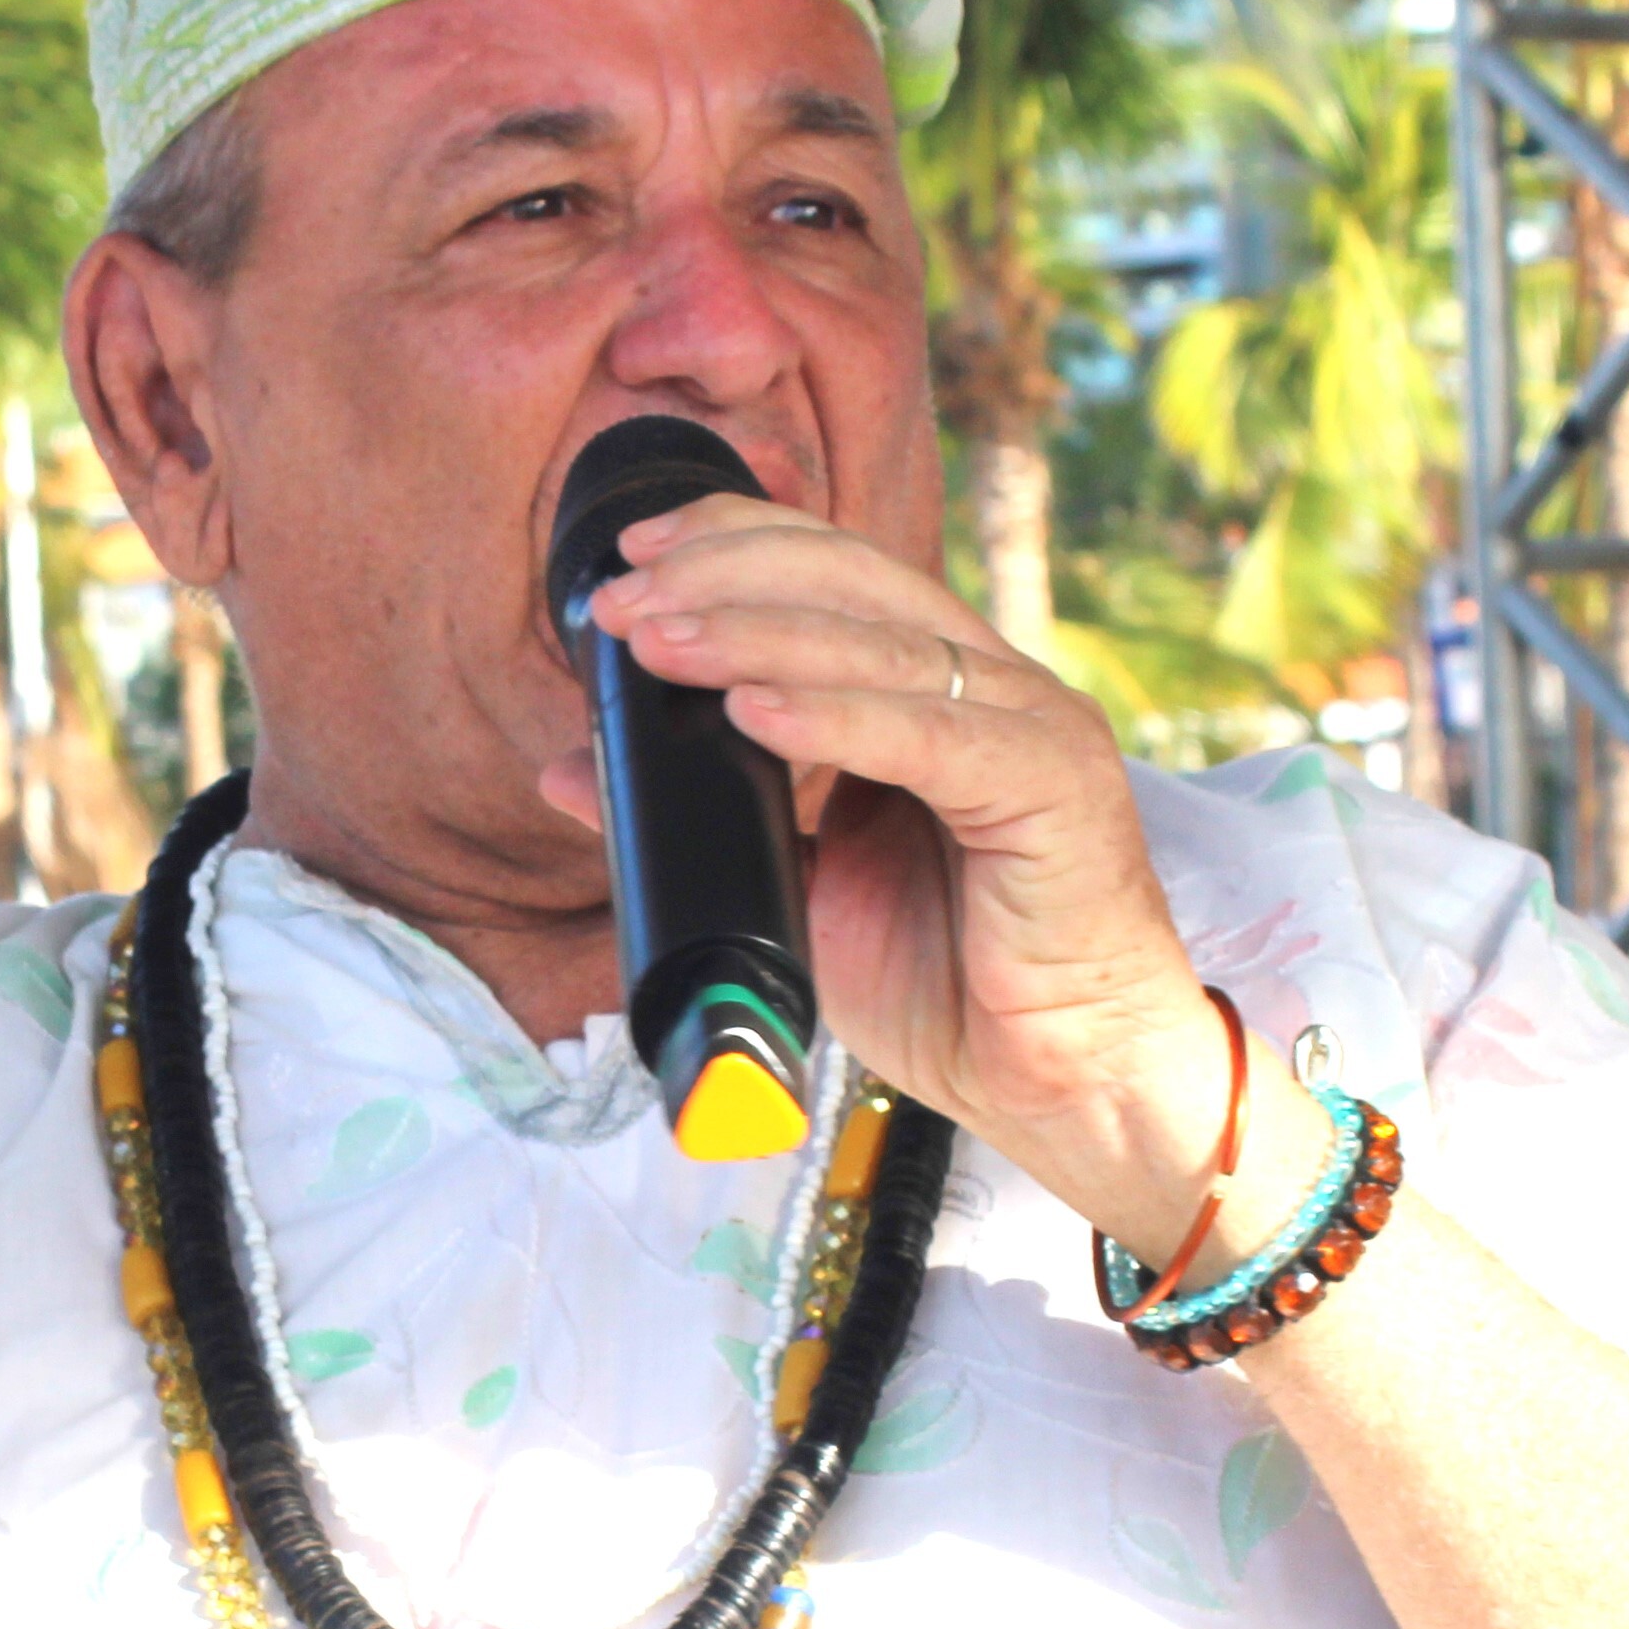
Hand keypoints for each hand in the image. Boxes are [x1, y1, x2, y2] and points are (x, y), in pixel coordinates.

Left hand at [555, 502, 1225, 1245]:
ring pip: (883, 648)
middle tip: (625, 600)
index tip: (631, 554)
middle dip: (724, 578)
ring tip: (660, 641)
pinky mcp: (1055, 791)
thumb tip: (568, 769)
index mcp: (937, 689)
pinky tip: (754, 711)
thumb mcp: (794, 887)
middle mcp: (991, 688)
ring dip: (758, 636)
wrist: (1061, 1083)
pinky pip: (930, 739)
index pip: (834, 572)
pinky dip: (836, 719)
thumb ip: (699, 814)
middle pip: (853, 583)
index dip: (733, 545)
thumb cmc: (951, 987)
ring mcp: (1032, 728)